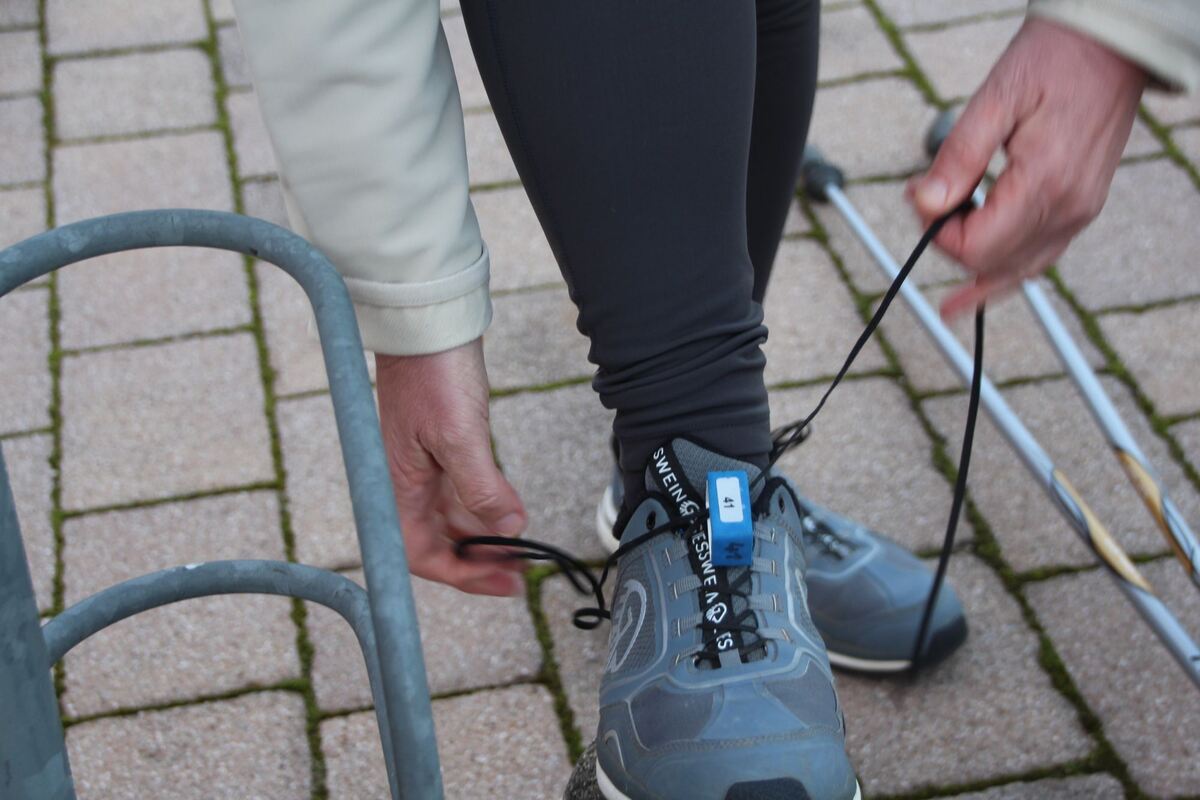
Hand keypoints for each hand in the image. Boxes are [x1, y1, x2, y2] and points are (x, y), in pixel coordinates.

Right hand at [375, 338, 527, 595]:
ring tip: (520, 547)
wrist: (428, 319)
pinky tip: (508, 509)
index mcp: (398, 484)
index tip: (503, 583)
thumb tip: (510, 528)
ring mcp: (423, 463)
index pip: (422, 552)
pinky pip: (460, 489)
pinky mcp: (441, 444)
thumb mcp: (460, 435)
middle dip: (478, 560)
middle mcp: (407, 480)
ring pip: (452, 516)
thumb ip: (482, 487)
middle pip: (438, 540)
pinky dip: (484, 504)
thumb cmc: (433, 370)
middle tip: (519, 571)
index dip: (461, 575)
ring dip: (484, 534)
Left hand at [908, 17, 1147, 317]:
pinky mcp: (1082, 207)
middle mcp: (1067, 207)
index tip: (918, 199)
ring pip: (1019, 271)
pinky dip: (1008, 273)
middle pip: (992, 263)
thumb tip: (925, 203)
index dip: (936, 233)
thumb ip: (957, 158)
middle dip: (950, 244)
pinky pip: (1041, 257)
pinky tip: (984, 290)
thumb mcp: (995, 99)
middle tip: (925, 206)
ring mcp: (1079, 211)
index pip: (975, 247)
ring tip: (948, 305)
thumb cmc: (1056, 61)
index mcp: (1043, 183)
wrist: (1112, 48)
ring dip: (977, 273)